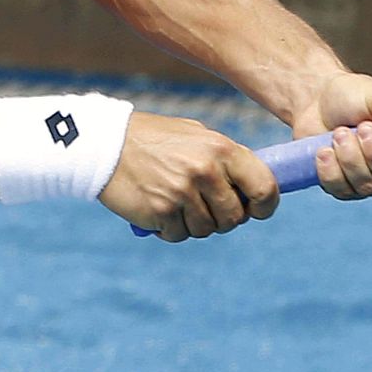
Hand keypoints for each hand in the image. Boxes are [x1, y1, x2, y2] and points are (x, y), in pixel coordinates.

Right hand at [98, 112, 279, 241]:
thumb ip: (226, 160)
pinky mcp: (161, 211)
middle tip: (205, 206)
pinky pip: (179, 235)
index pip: (264, 186)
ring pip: (207, 230)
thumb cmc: (157, 140)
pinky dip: (171, 229)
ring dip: (194, 224)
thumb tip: (254, 189)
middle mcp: (206, 170)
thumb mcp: (197, 136)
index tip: (257, 210)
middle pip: (235, 217)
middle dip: (223, 218)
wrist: (106, 143)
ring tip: (177, 203)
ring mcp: (183, 192)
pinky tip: (159, 209)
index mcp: (222, 148)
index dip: (265, 205)